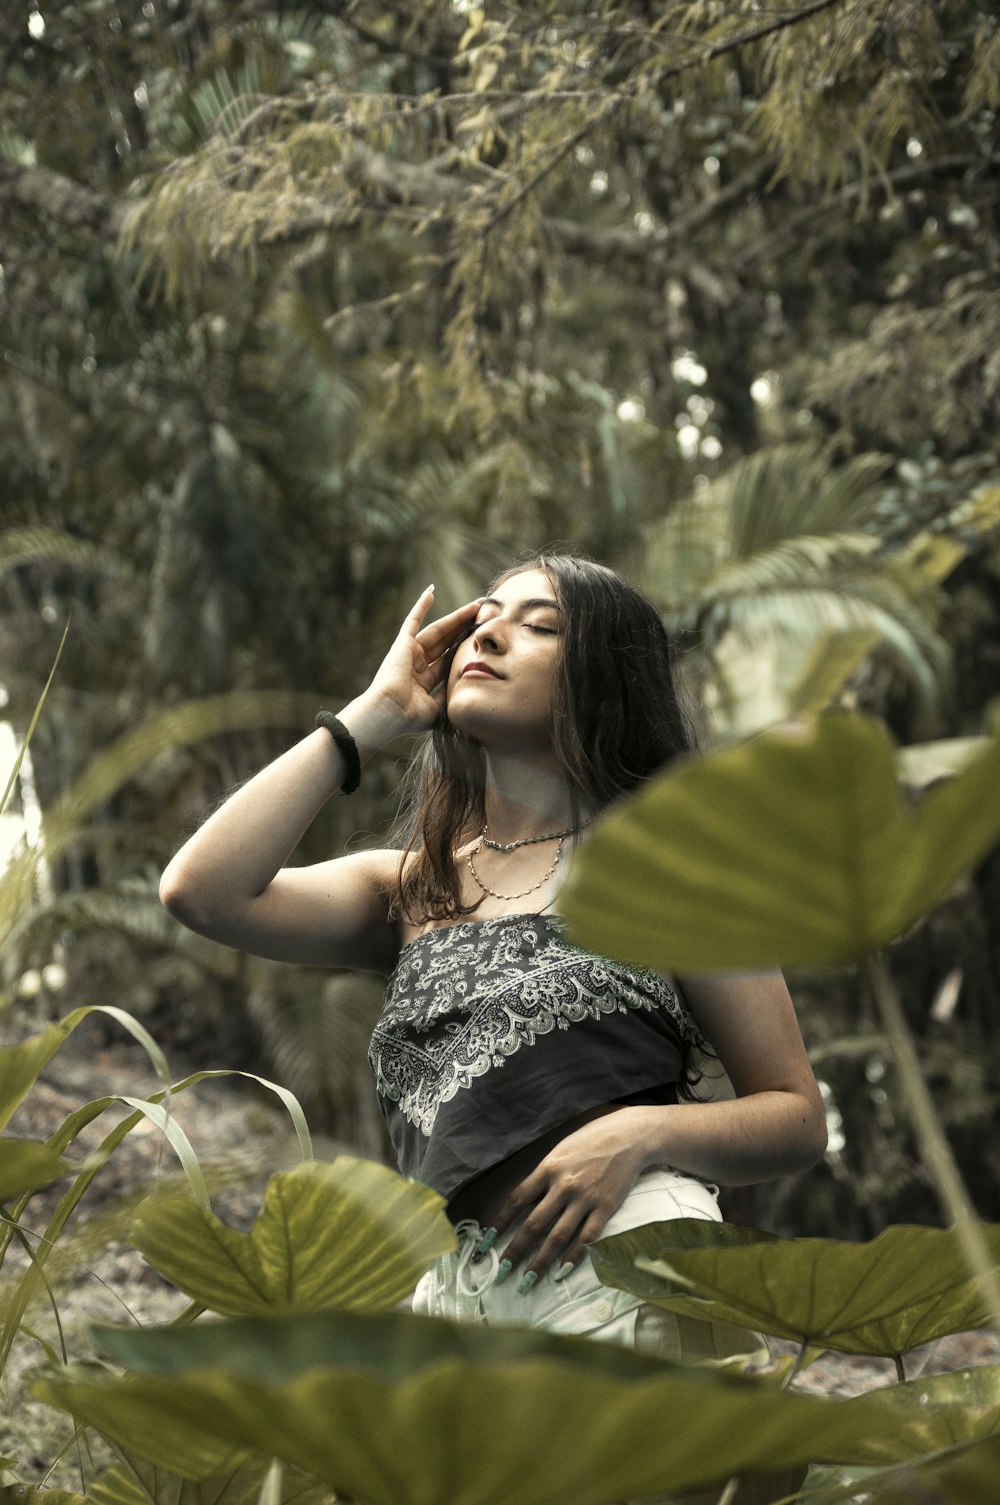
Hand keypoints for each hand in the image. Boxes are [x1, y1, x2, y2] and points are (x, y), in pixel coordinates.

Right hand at [366, 587, 480, 735]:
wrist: (389, 712)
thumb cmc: (409, 716)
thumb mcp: (437, 707)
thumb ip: (448, 695)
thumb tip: (463, 688)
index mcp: (425, 681)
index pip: (449, 660)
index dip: (465, 649)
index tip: (481, 640)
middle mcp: (418, 664)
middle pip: (448, 642)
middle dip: (466, 629)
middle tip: (485, 616)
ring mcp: (410, 652)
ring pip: (439, 630)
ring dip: (456, 617)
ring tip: (475, 605)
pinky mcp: (403, 643)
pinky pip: (412, 620)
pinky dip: (420, 606)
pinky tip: (431, 592)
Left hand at [485, 1109, 651, 1286]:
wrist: (629, 1136)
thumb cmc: (591, 1141)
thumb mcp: (561, 1151)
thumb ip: (544, 1175)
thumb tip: (525, 1201)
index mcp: (548, 1168)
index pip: (517, 1199)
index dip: (500, 1222)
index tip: (488, 1241)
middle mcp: (563, 1185)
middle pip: (533, 1224)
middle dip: (515, 1250)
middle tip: (501, 1272)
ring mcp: (585, 1198)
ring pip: (557, 1237)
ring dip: (540, 1261)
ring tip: (527, 1281)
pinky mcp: (605, 1208)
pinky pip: (586, 1238)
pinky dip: (573, 1257)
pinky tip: (561, 1271)